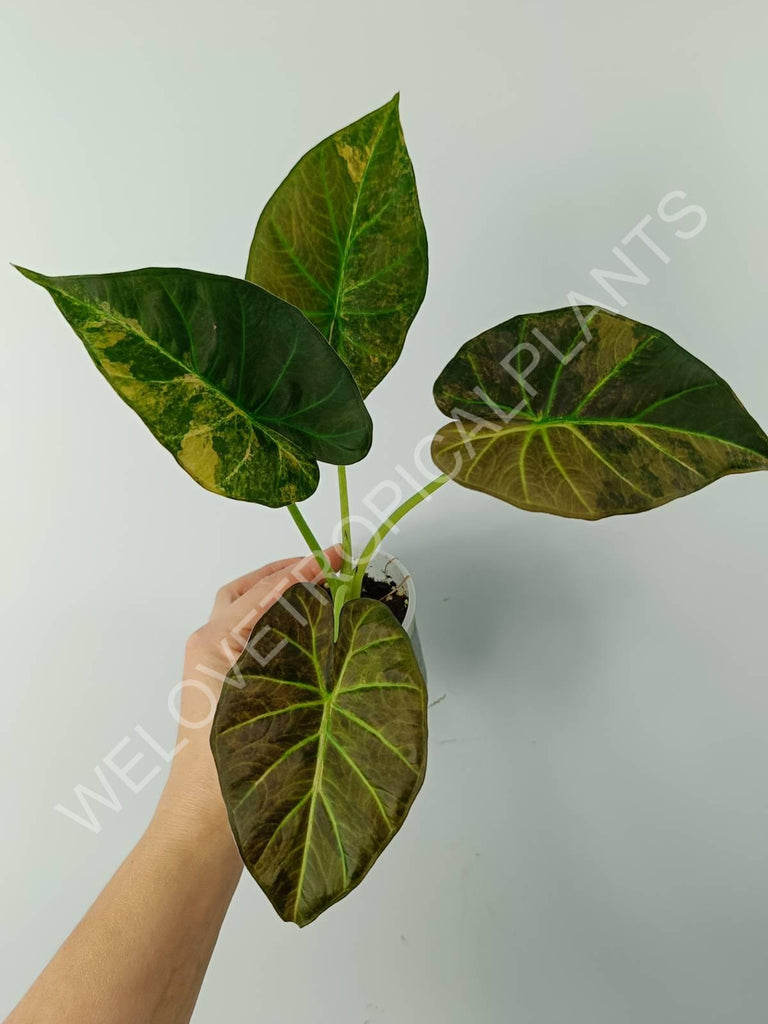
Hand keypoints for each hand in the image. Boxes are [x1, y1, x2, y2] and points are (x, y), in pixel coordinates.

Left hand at [154, 547, 341, 846]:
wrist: (202, 826)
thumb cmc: (231, 771)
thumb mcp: (266, 697)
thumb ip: (292, 646)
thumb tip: (321, 606)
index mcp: (215, 644)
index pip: (265, 592)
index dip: (301, 570)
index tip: (332, 556)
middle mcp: (208, 650)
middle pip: (243, 593)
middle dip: (281, 573)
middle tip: (321, 565)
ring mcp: (212, 672)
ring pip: (242, 616)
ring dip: (275, 596)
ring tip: (316, 591)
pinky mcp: (223, 693)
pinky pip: (248, 643)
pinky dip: (274, 626)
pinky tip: (305, 636)